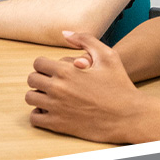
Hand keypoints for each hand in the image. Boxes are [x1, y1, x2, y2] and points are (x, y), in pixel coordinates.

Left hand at [25, 30, 154, 143]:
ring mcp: (56, 108)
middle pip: (32, 80)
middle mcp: (58, 88)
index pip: (38, 63)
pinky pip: (35, 118)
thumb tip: (65, 33)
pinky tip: (50, 111)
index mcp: (66, 71)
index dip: (44, 65)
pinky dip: (39, 114)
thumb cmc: (120, 86)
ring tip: (49, 96)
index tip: (52, 70)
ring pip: (30, 98)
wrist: (129, 116)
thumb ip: (85, 40)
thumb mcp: (107, 56)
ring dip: (37, 96)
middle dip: (40, 79)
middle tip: (50, 82)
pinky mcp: (58, 125)